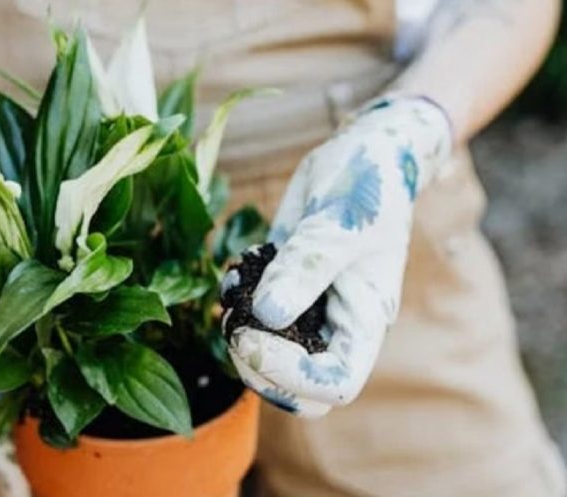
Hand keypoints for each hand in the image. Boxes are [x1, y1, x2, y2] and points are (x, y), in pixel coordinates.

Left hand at [225, 95, 451, 416]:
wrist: (365, 151)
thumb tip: (268, 316)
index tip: (252, 337)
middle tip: (234, 325)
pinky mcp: (282, 284)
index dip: (291, 376)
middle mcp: (335, 323)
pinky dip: (236, 302)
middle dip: (257, 367)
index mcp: (363, 320)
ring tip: (234, 287)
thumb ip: (304, 269)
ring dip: (240, 333)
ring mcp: (307, 306)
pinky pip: (253, 316)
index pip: (334, 384)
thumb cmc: (369, 183)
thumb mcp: (339, 224)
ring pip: (269, 354)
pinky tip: (236, 271)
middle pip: (297, 387)